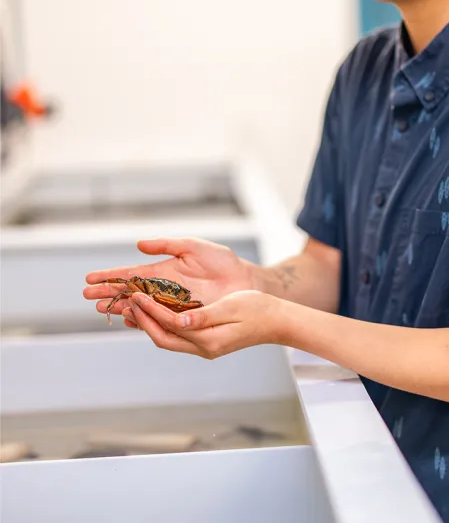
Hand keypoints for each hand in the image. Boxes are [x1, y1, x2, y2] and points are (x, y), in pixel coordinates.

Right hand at [83, 237, 258, 325]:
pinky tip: (129, 321)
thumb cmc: (222, 261)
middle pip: (130, 291)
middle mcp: (164, 288)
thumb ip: (168, 245)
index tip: (90, 277)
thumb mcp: (194, 246)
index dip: (111, 275)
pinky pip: (159, 320)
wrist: (245, 281)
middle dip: (108, 292)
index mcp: (163, 270)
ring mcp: (172, 304)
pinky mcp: (182, 316)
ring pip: (140, 307)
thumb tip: (139, 244)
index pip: (132, 273)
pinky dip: (142, 321)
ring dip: (120, 307)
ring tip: (102, 308)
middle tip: (87, 296)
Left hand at [122, 289, 287, 358]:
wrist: (276, 321)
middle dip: (144, 321)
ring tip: (134, 309)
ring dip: (150, 325)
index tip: (138, 296)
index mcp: (209, 339)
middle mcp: (204, 348)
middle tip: (129, 303)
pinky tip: (155, 315)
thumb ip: (205, 316)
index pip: (172, 324)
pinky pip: (177, 336)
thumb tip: (180, 321)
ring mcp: (205, 348)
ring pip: (169, 339)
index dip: (152, 310)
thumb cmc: (258, 309)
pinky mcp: (206, 343)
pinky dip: (163, 325)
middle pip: (164, 338)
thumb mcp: (232, 307)